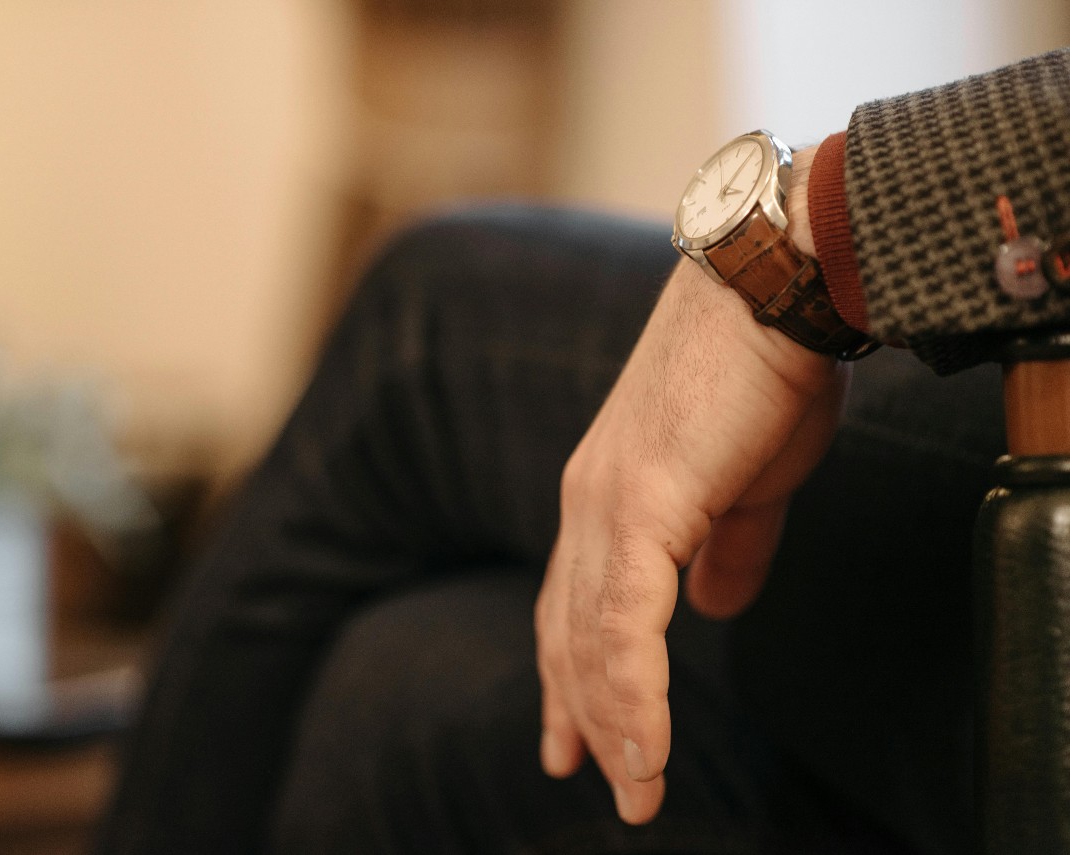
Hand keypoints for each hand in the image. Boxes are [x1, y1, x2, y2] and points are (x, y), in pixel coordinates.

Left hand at [533, 251, 847, 822]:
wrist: (772, 291)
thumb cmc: (760, 376)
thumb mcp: (743, 482)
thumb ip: (725, 546)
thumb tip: (715, 606)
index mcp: (608, 495)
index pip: (573, 600)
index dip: (571, 670)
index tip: (574, 730)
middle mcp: (588, 502)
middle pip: (565, 628)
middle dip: (574, 709)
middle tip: (584, 775)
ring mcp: (605, 502)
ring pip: (588, 639)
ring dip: (612, 724)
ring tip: (635, 792)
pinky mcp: (638, 501)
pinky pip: (624, 621)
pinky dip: (631, 694)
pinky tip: (644, 749)